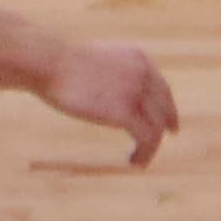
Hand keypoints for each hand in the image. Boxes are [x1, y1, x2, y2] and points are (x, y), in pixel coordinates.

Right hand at [43, 37, 178, 165]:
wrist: (52, 63)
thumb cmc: (61, 64)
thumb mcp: (96, 63)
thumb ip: (109, 76)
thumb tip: (107, 95)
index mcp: (137, 59)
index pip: (161, 87)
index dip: (166, 105)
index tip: (167, 120)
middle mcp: (142, 74)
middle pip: (164, 106)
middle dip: (167, 123)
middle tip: (168, 136)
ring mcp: (135, 92)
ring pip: (157, 126)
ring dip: (151, 146)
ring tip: (140, 160)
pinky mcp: (124, 112)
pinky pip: (145, 137)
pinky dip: (144, 152)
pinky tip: (134, 161)